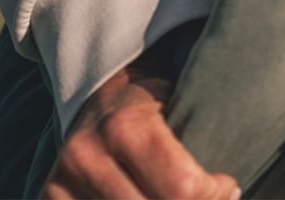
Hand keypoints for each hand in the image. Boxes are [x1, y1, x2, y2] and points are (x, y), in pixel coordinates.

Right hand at [43, 24, 237, 199]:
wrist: (99, 94)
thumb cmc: (158, 102)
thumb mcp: (184, 102)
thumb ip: (204, 132)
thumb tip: (235, 183)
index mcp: (126, 126)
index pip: (183, 188)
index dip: (214, 195)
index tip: (228, 186)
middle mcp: (87, 156)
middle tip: (212, 198)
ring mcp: (61, 182)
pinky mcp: (48, 197)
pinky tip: (151, 199)